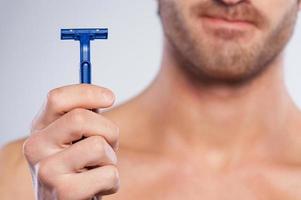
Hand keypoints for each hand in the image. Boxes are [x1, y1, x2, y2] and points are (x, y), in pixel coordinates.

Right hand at [23, 84, 119, 199]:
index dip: (88, 93)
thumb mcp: (78, 135)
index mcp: (40, 128)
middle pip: (80, 118)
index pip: (57, 98)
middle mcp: (36, 147)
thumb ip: (86, 114)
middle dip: (108, 130)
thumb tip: (106, 96)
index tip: (110, 98)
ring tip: (98, 167)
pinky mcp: (65, 194)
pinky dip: (112, 181)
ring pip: (98, 146)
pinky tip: (96, 187)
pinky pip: (108, 174)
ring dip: (110, 157)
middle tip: (108, 144)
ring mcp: (47, 172)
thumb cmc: (80, 165)